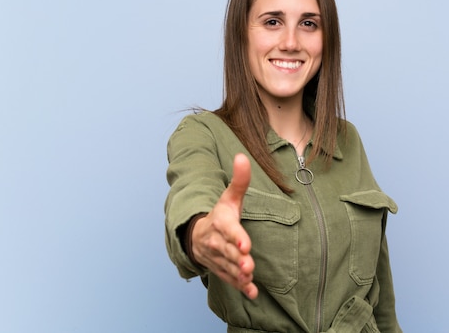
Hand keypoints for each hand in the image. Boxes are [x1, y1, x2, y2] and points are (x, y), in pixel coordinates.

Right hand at [191, 153, 257, 298]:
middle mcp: (216, 242)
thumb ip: (239, 180)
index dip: (236, 237)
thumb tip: (242, 156)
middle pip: (228, 251)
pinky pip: (230, 279)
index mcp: (220, 223)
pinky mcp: (222, 270)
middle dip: (238, 259)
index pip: (228, 230)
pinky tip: (252, 293)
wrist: (197, 235)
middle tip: (249, 265)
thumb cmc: (220, 215)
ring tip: (249, 278)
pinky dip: (240, 287)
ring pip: (229, 267)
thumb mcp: (229, 197)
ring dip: (239, 275)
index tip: (245, 243)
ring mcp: (218, 258)